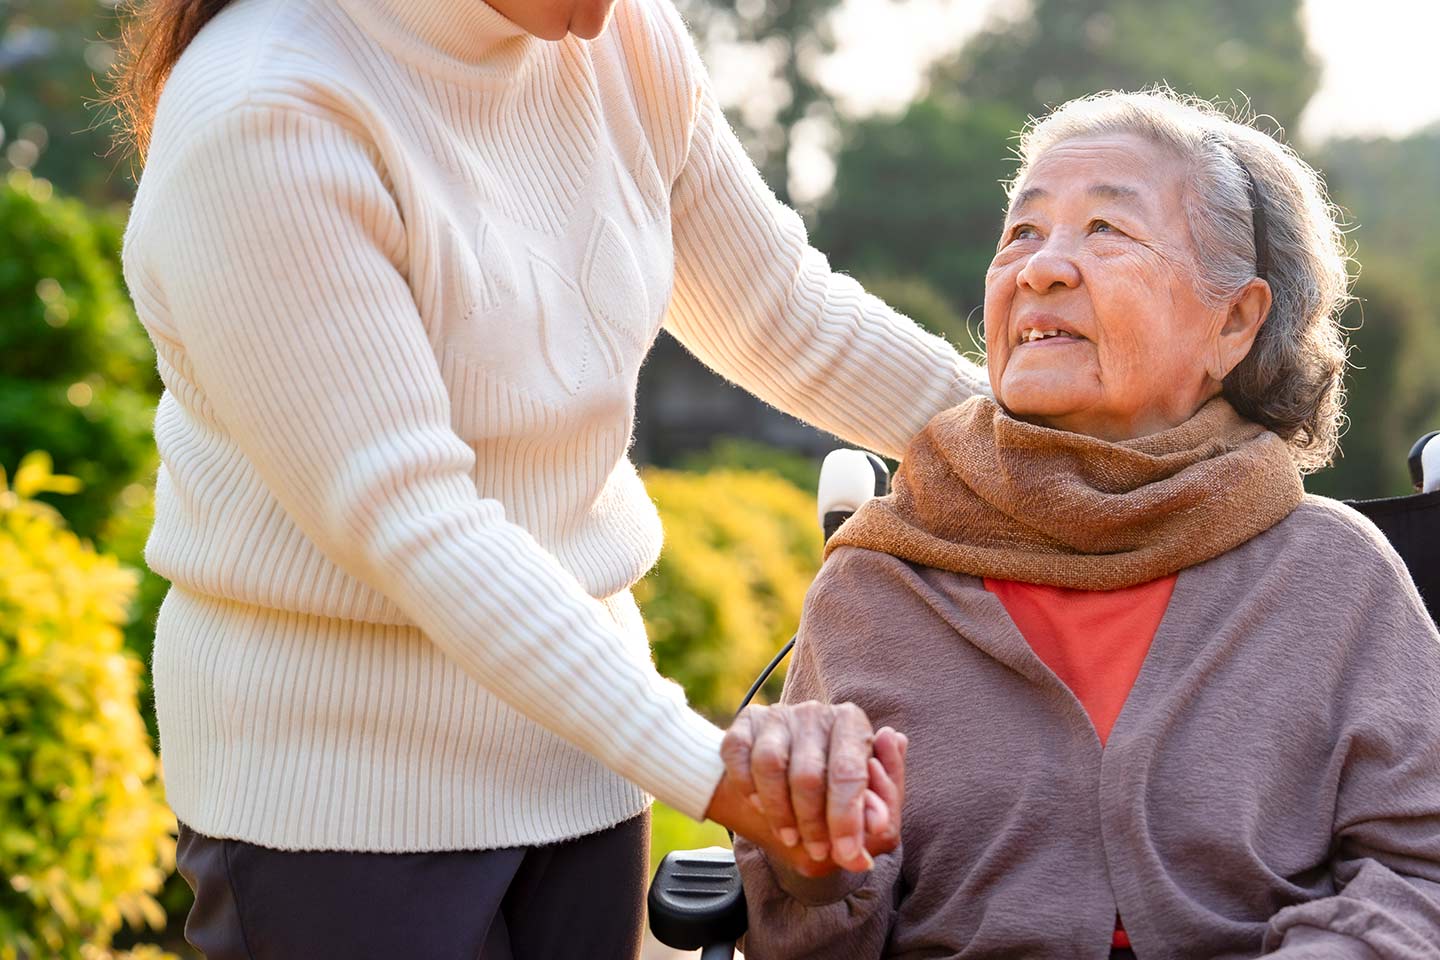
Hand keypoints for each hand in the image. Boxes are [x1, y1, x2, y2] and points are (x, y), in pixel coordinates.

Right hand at [707, 702, 903, 872]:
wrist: (778, 785)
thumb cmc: (830, 796)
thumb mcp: (861, 812)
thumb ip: (878, 818)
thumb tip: (879, 824)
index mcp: (853, 724)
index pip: (849, 772)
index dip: (847, 817)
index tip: (845, 851)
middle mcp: (816, 712)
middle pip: (808, 773)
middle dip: (813, 822)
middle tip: (817, 850)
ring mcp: (778, 715)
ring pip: (770, 765)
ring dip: (778, 811)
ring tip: (789, 835)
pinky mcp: (746, 723)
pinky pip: (738, 754)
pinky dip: (746, 786)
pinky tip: (758, 805)